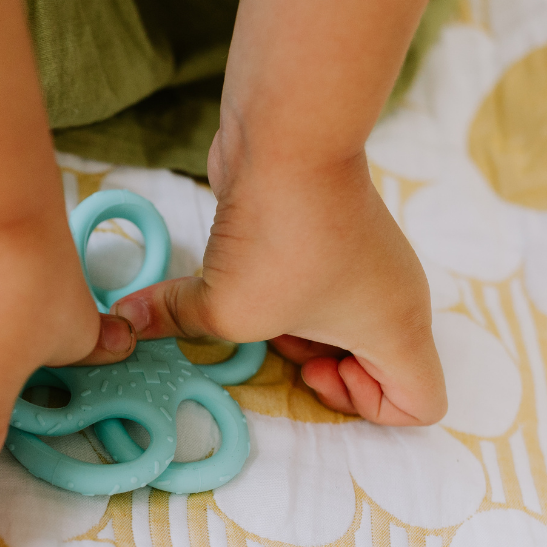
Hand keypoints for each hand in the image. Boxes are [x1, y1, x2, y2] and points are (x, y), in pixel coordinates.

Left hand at [110, 137, 446, 425]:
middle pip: (378, 368)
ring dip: (299, 330)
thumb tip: (124, 322)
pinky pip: (321, 287)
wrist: (288, 137)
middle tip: (278, 342)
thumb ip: (178, 328)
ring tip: (256, 307)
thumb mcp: (227, 310)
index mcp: (398, 331)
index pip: (422, 407)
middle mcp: (396, 296)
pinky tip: (245, 277)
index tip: (315, 370)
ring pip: (344, 326)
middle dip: (321, 368)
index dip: (365, 410)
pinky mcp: (335, 233)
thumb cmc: (280, 241)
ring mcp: (368, 260)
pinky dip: (287, 293)